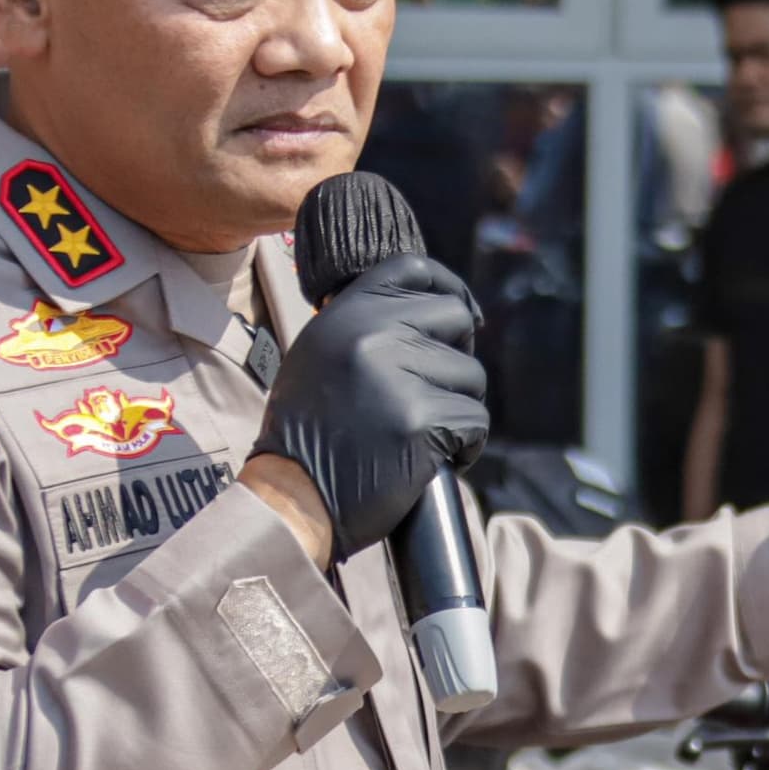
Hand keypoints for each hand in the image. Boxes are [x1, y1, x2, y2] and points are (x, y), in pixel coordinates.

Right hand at [253, 254, 487, 560]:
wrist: (293, 500)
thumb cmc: (311, 438)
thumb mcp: (321, 359)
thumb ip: (366, 329)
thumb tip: (433, 310)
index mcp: (344, 314)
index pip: (412, 269)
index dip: (448, 287)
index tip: (464, 315)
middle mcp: (370, 334)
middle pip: (457, 319)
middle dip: (457, 357)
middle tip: (437, 392)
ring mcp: (398, 375)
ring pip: (471, 376)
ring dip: (458, 409)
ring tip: (422, 435)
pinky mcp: (421, 419)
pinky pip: (475, 421)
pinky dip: (466, 446)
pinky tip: (438, 460)